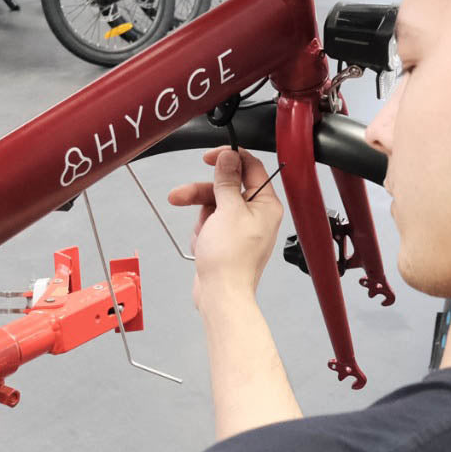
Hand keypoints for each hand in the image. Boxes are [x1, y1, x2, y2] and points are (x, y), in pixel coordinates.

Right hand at [167, 148, 282, 310]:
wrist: (220, 294)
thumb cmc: (230, 260)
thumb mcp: (227, 210)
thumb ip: (227, 180)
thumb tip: (228, 157)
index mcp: (266, 205)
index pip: (251, 167)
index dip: (230, 158)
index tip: (210, 157)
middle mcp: (257, 215)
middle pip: (227, 187)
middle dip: (204, 194)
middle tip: (184, 194)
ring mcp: (241, 228)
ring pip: (215, 206)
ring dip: (202, 217)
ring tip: (200, 233)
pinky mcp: (227, 241)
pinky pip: (210, 223)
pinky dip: (202, 231)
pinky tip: (203, 244)